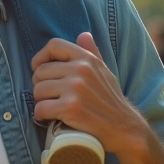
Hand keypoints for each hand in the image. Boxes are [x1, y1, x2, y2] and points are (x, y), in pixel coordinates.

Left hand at [30, 32, 145, 157]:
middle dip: (40, 85)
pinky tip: (47, 119)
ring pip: (38, 90)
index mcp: (87, 59)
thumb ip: (92, 53)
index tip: (39, 70)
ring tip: (50, 107)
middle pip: (41, 71)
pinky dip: (40, 115)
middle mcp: (81, 70)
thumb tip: (83, 35)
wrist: (125, 128)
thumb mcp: (104, 72)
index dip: (41, 57)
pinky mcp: (70, 108)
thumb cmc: (111, 100)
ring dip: (40, 102)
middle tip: (48, 96)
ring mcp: (76, 88)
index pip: (54, 45)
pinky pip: (41, 108)